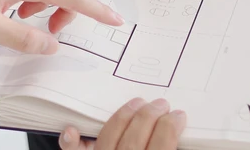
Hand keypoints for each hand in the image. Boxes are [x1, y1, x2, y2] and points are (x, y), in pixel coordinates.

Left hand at [58, 99, 185, 149]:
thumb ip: (166, 146)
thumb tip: (175, 131)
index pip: (161, 145)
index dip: (170, 127)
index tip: (178, 115)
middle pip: (134, 139)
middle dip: (149, 116)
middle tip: (160, 104)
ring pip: (108, 139)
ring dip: (122, 118)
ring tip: (136, 104)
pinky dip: (71, 143)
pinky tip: (71, 129)